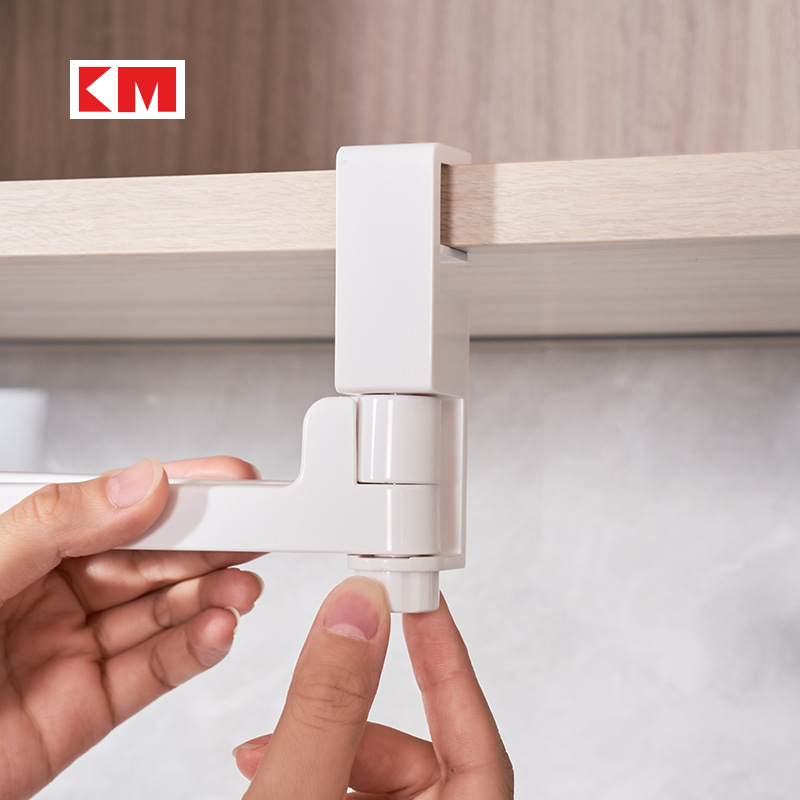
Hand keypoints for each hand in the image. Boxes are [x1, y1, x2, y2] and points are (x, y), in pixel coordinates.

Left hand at [0, 456, 264, 799]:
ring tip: (242, 586)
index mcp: (26, 548)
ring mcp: (75, 650)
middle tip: (260, 530)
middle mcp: (55, 594)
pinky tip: (217, 629)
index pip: (119, 508)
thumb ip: (56, 524)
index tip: (233, 480)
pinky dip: (194, 649)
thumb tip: (139, 484)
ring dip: (211, 596)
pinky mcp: (89, 707)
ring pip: (162, 612)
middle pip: (151, 559)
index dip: (180, 492)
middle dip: (210, 545)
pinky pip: (154, 671)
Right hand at [233, 578, 512, 798]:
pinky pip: (352, 789)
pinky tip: (271, 766)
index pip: (478, 740)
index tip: (423, 607)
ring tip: (264, 751)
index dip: (449, 663)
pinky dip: (315, 767)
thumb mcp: (297, 798)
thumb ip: (326, 710)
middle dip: (353, 715)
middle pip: (421, 754)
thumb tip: (355, 614)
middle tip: (311, 685)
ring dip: (322, 742)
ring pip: (380, 772)